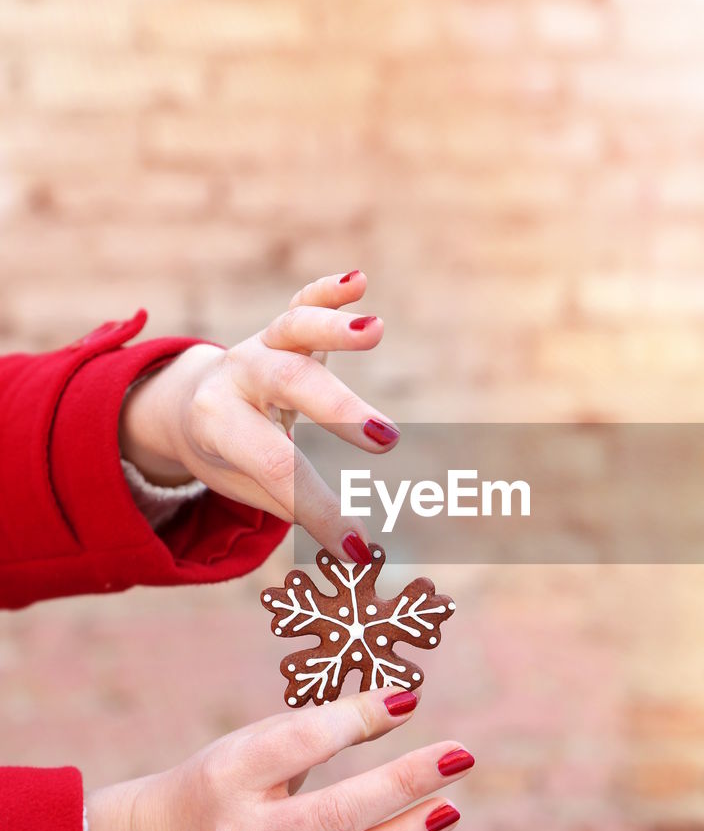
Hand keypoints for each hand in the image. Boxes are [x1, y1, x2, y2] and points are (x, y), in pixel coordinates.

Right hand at [85, 687, 472, 830]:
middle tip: (460, 755)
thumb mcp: (254, 741)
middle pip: (335, 811)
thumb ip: (319, 728)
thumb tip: (397, 710)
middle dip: (403, 783)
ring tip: (451, 811)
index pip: (305, 743)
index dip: (359, 719)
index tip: (408, 702)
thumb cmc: (221, 776)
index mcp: (233, 773)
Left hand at [118, 270, 399, 559]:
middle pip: (288, 387)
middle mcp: (237, 377)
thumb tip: (356, 549)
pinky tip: (357, 281)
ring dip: (334, 328)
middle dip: (338, 410)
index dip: (319, 509)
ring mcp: (260, 345)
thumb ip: (294, 504)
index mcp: (218, 424)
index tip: (358, 547)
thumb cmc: (228, 456)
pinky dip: (328, 291)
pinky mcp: (282, 327)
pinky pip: (302, 304)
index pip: (275, 467)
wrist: (189, 404)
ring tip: (374, 330)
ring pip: (294, 330)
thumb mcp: (245, 486)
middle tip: (386, 439)